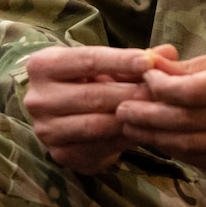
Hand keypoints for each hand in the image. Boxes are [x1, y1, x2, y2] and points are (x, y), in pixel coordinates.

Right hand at [23, 44, 178, 174]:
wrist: (64, 115)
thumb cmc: (87, 81)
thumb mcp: (106, 65)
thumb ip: (135, 59)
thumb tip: (168, 52)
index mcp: (42, 66)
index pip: (86, 59)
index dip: (120, 61)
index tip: (149, 62)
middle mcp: (37, 99)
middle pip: (92, 95)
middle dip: (131, 94)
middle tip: (162, 93)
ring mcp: (45, 129)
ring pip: (96, 124)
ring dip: (130, 119)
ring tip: (157, 113)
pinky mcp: (59, 154)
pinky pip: (98, 148)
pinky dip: (124, 141)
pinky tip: (142, 132)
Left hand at [115, 47, 205, 171]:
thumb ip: (193, 67)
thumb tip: (150, 64)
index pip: (191, 91)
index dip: (160, 87)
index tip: (144, 76)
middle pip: (186, 120)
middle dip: (148, 115)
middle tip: (121, 109)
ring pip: (192, 144)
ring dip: (156, 136)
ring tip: (130, 127)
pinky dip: (178, 150)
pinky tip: (159, 141)